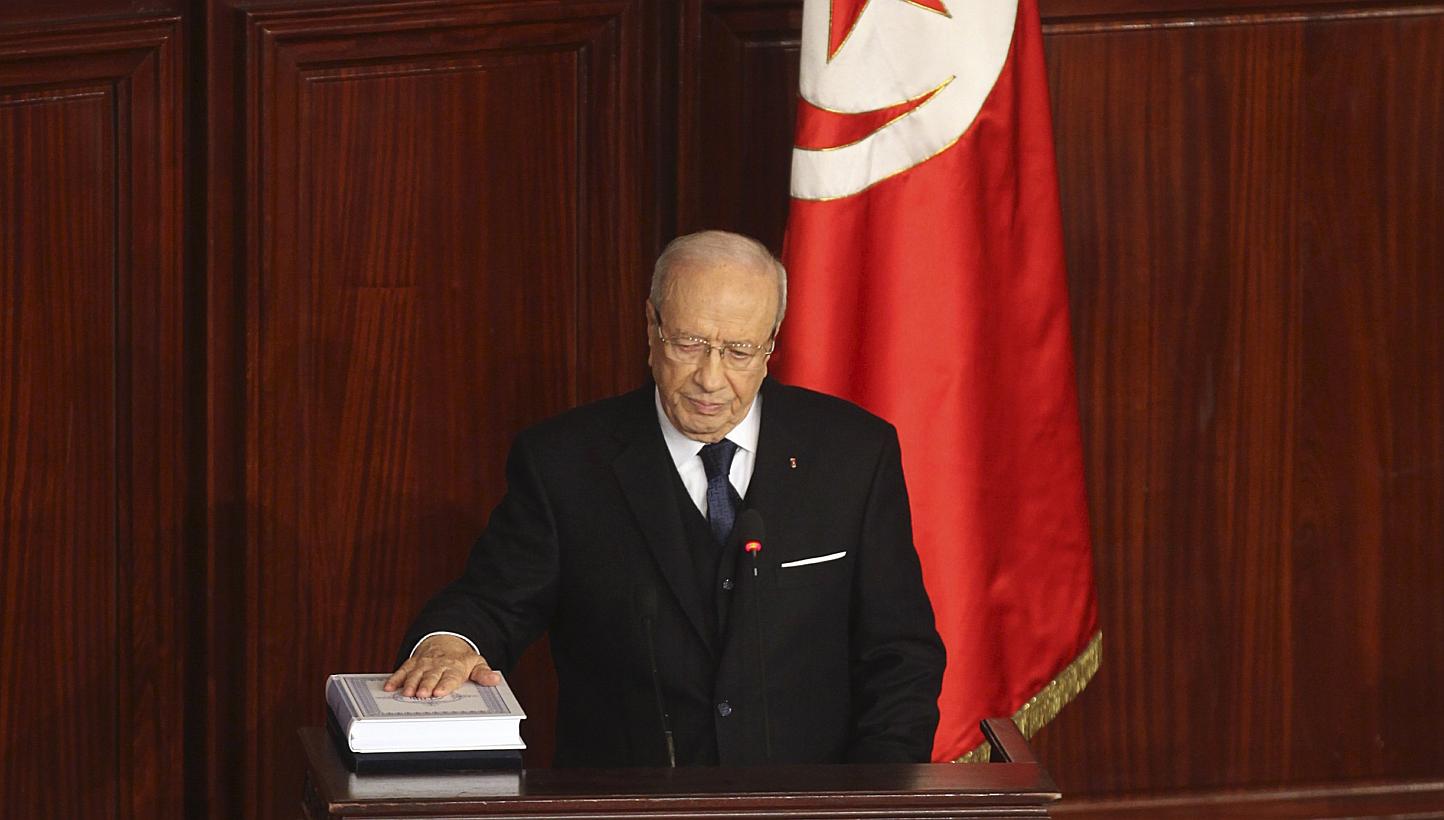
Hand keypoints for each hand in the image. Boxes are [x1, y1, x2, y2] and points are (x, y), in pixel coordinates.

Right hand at [383, 634, 501, 697]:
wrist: (446, 641)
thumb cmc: (461, 659)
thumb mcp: (476, 664)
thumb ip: (484, 674)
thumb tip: (495, 680)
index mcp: (454, 667)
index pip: (450, 677)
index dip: (444, 685)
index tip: (439, 692)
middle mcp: (437, 665)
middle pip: (431, 676)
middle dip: (426, 685)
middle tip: (421, 694)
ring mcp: (423, 663)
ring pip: (415, 673)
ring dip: (410, 683)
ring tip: (406, 693)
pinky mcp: (412, 663)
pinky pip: (402, 670)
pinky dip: (395, 678)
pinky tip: (389, 687)